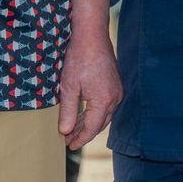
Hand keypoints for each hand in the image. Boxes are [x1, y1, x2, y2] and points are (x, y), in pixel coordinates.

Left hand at [56, 32, 120, 150]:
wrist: (92, 36)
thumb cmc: (79, 58)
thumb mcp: (69, 86)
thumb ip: (68, 111)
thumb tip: (65, 131)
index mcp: (104, 101)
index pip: (92, 128)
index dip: (80, 139)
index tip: (69, 146)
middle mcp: (115, 99)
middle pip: (99, 124)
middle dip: (84, 133)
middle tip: (69, 140)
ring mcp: (117, 92)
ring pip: (103, 115)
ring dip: (89, 123)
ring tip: (73, 129)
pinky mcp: (115, 85)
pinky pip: (106, 105)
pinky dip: (94, 112)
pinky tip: (83, 113)